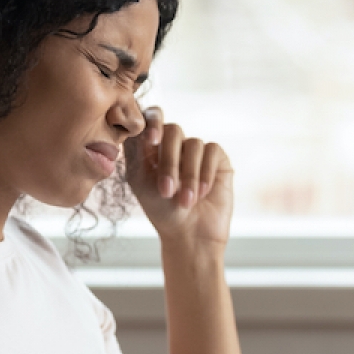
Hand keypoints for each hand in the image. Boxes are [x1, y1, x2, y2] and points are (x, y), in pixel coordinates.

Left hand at [123, 106, 233, 250]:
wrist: (189, 235)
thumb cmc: (161, 211)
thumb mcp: (140, 180)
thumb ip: (136, 151)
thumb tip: (139, 123)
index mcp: (152, 146)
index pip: (151, 118)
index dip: (152, 122)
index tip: (151, 140)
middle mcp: (175, 144)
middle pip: (173, 130)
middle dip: (169, 161)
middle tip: (166, 190)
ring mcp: (196, 150)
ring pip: (193, 144)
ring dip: (188, 175)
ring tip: (185, 201)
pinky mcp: (217, 159)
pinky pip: (212, 151)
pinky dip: (204, 173)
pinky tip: (201, 193)